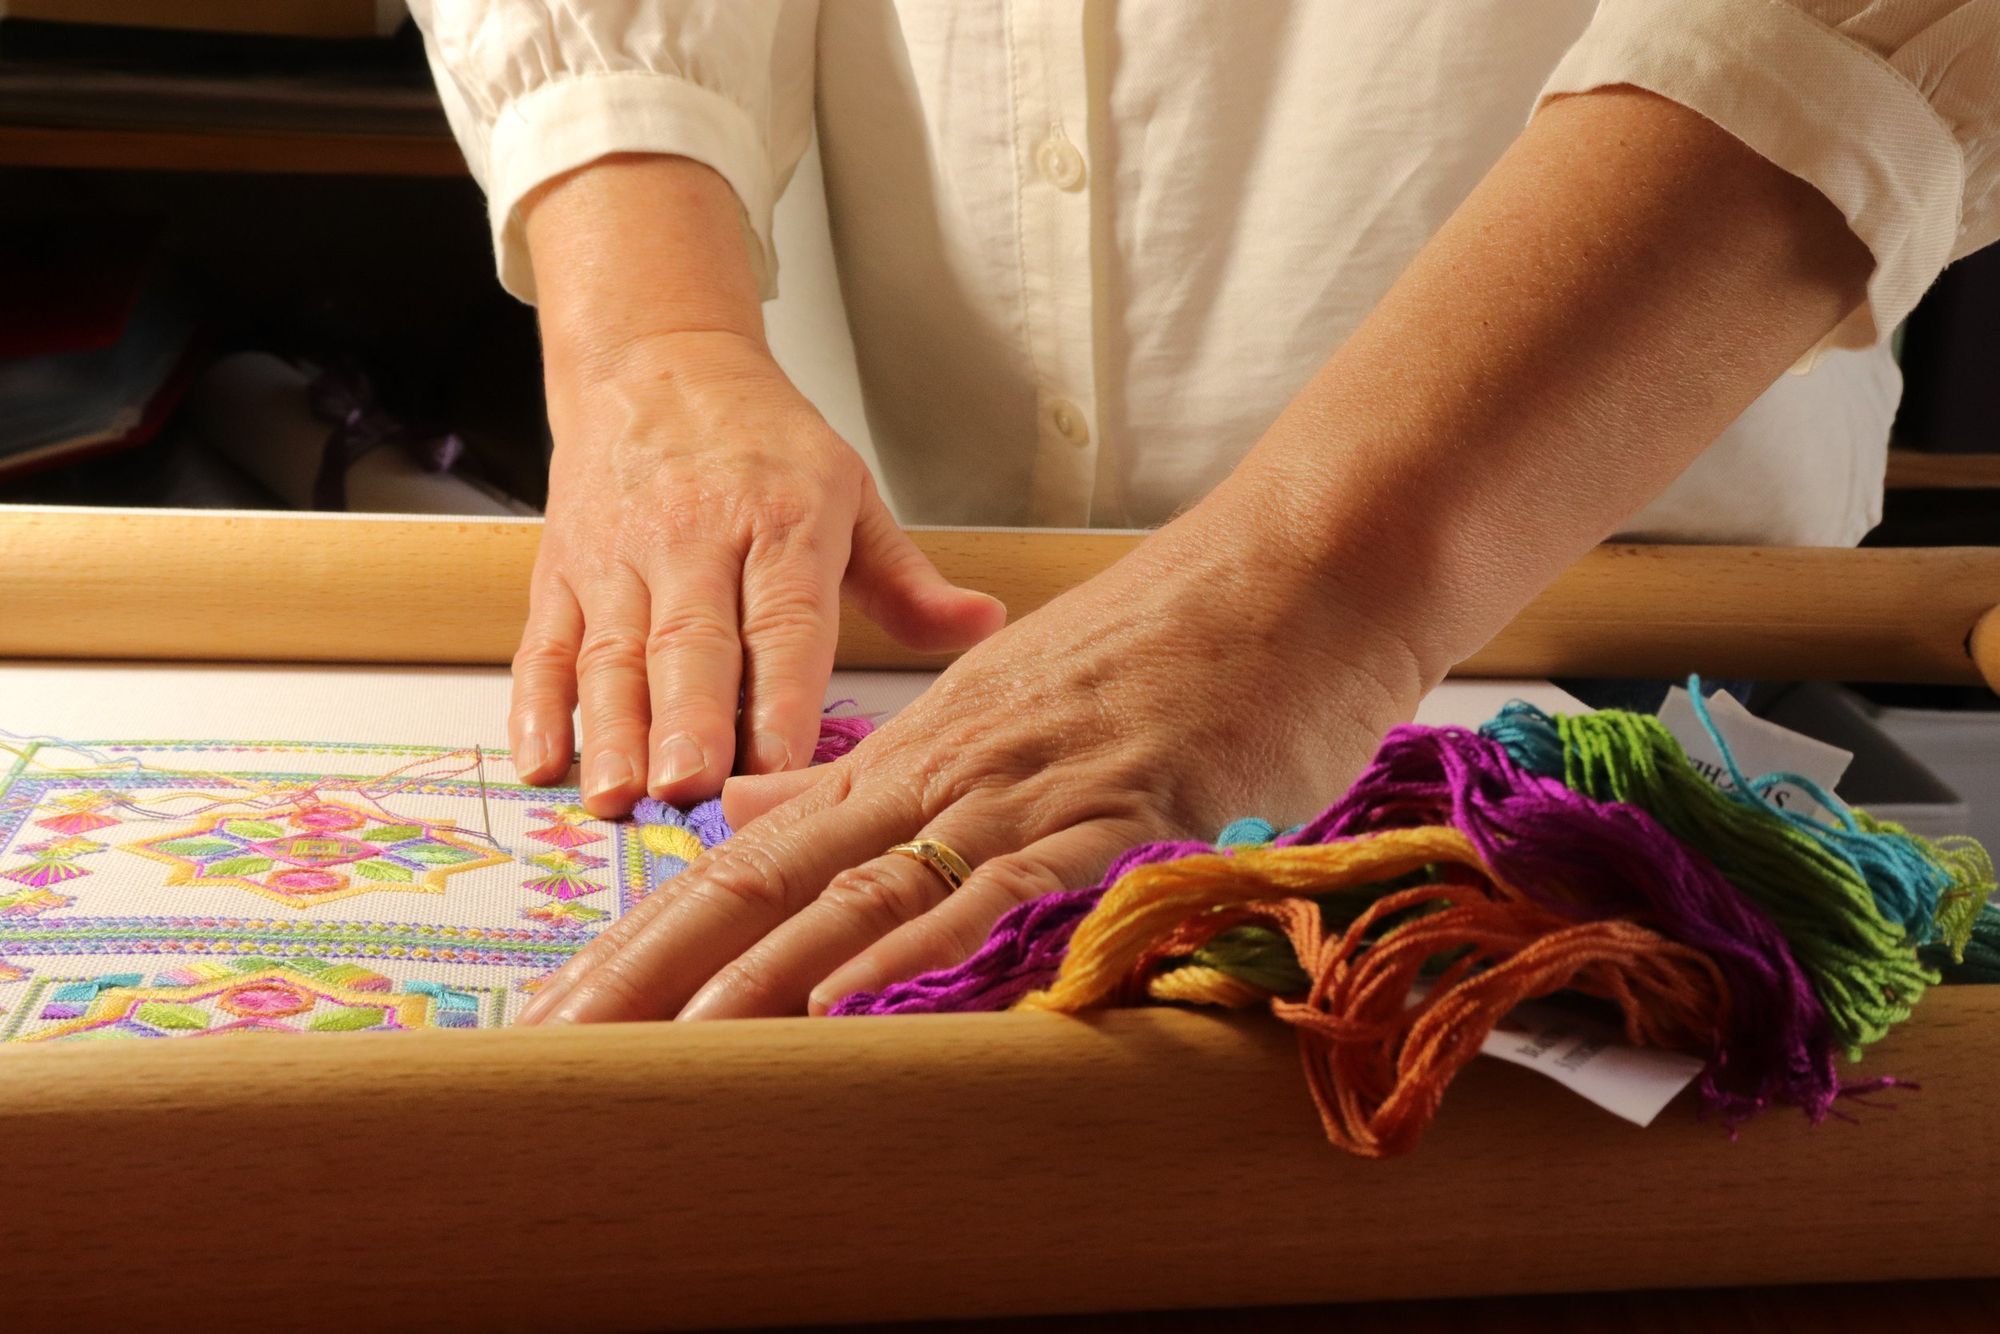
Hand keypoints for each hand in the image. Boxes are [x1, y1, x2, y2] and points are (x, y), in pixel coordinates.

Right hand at [511, 154, 1004, 815]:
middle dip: (688, 721)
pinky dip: (537, 707)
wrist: (655, 360)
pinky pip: (545, 644)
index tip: (784, 762)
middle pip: (690, 642)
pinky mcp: (561, 572)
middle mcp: (694, 540)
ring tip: (618, 798)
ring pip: (611, 653)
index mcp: (781, 523)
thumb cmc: (764, 445)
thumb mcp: (850, 496)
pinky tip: (541, 765)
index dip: (782, 693)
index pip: (784, 620)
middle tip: (690, 790)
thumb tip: (986, 624)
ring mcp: (618, 558)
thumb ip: (910, 582)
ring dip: (612, 731)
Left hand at [516, 480, 1426, 1024]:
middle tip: (548, 1054)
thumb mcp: (997, 709)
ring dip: (751, 976)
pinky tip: (852, 992)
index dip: (642, 943)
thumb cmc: (1163, 654)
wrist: (1294, 574)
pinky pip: (1004, 882)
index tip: (560, 1017)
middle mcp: (938, 772)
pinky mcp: (1115, 807)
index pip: (744, 855)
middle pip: (762, 879)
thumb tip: (758, 806)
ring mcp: (1020, 788)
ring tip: (652, 1054)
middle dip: (647, 976)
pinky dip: (922, 941)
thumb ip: (878, 770)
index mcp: (908, 756)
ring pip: (859, 888)